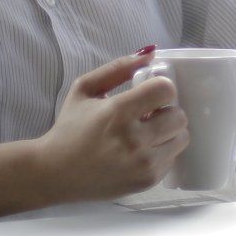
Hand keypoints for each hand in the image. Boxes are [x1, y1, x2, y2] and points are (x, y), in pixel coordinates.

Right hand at [35, 52, 189, 200]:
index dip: (161, 88)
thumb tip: (151, 53)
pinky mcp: (146, 182)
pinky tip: (143, 150)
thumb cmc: (69, 128)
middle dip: (167, 111)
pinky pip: (172, 160)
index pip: (166, 90)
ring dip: (169, 132)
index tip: (151, 93)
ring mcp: (142, 164)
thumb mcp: (85, 89)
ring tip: (149, 132)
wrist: (54, 173)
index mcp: (118, 112)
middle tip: (151, 114)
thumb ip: (118, 68)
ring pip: (181, 138)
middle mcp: (134, 139)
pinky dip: (162, 152)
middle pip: (179, 116)